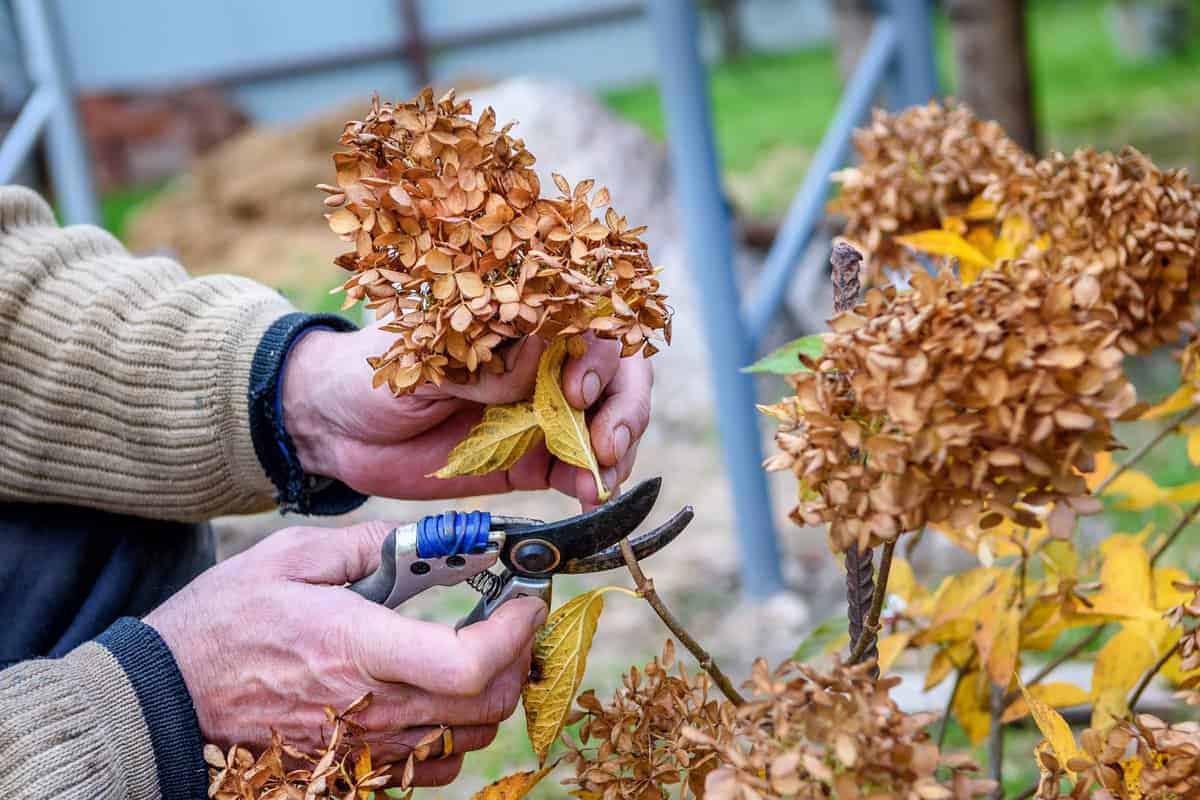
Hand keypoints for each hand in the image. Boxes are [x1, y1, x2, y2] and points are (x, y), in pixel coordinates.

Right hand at [145, 521, 546, 785]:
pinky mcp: (353, 773)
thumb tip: (430, 540)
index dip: (515, 633)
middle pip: (486, 705)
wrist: (165, 700)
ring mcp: (364, 749)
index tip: (525, 600)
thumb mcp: (288, 556)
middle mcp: (371, 707)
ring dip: (491, 694)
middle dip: (518, 658)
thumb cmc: (221, 624)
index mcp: (357, 646)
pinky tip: (439, 696)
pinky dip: (455, 735)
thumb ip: (368, 545)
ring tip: (481, 651)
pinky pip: (432, 768)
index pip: (469, 663)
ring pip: (468, 738)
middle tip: (513, 620)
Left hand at [281, 325, 651, 507]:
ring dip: (617, 449)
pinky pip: (576, 470)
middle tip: (606, 444)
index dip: (598, 356)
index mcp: (520, 321)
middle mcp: (541, 361)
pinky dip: (591, 483)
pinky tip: (589, 496)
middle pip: (615, 373)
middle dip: (623, 407)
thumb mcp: (425, 355)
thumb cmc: (375, 370)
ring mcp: (540, 411)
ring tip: (602, 478)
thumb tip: (542, 356)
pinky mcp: (529, 460)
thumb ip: (484, 362)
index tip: (577, 390)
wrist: (334, 428)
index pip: (587, 323)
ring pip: (605, 422)